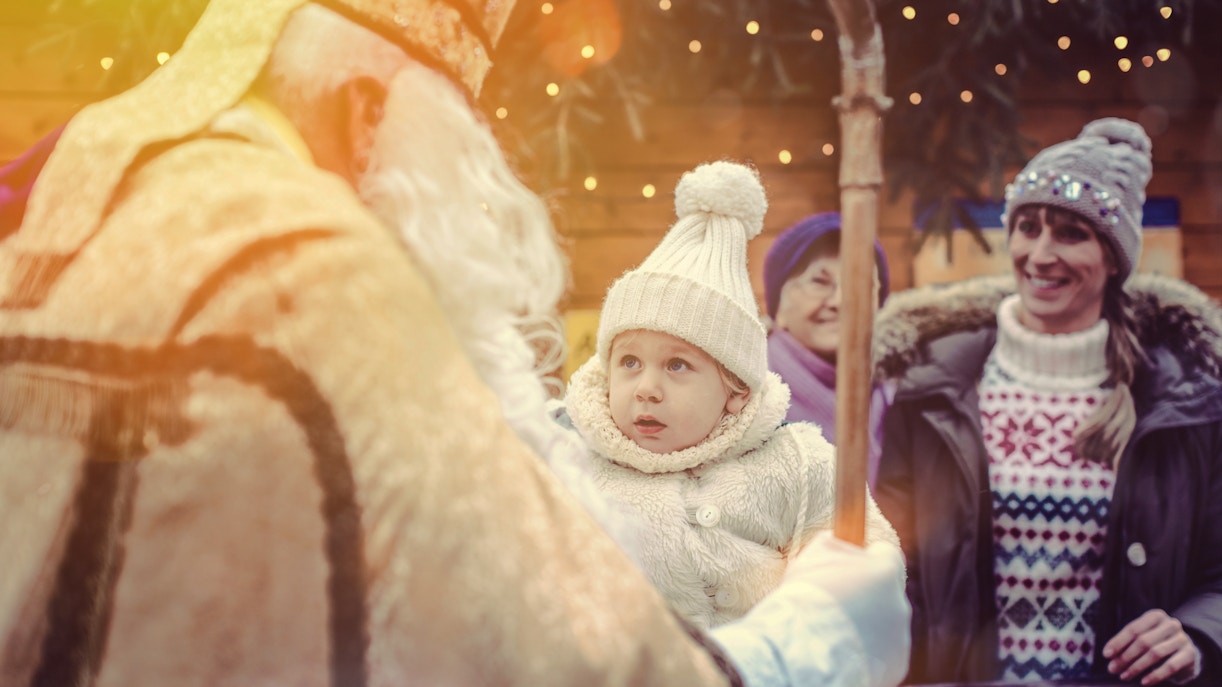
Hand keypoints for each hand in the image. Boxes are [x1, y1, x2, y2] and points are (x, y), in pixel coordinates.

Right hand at [710, 531, 909, 686]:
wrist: (803, 647)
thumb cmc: (807, 596)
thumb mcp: (814, 554)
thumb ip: (834, 544)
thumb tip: (837, 541)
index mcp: (885, 570)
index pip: (887, 553)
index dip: (867, 558)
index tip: (850, 566)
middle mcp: (900, 602)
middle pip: (886, 592)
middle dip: (866, 596)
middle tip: (835, 604)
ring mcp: (900, 636)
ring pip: (884, 624)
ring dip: (866, 624)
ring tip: (833, 631)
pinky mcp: (896, 665)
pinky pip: (882, 652)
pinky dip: (865, 651)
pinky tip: (841, 650)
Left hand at [1103, 609, 1201, 684]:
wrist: (1186, 655)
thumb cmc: (1157, 644)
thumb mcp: (1142, 639)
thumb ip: (1126, 644)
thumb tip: (1108, 655)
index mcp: (1155, 616)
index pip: (1133, 629)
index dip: (1118, 642)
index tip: (1106, 655)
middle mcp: (1170, 624)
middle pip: (1143, 641)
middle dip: (1125, 657)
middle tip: (1113, 669)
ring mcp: (1182, 639)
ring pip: (1155, 653)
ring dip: (1136, 667)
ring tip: (1124, 676)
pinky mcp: (1189, 655)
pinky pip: (1170, 666)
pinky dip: (1155, 675)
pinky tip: (1144, 682)